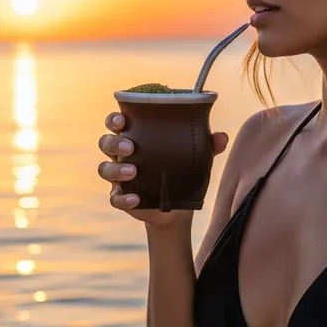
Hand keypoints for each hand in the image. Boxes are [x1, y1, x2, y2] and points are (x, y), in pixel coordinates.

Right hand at [97, 111, 229, 228]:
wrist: (179, 207)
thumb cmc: (183, 170)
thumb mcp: (196, 157)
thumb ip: (208, 145)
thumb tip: (221, 137)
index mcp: (137, 137)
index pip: (117, 123)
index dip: (114, 119)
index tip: (122, 119)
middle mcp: (122, 155)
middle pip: (105, 142)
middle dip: (114, 142)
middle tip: (131, 147)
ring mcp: (119, 178)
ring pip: (104, 169)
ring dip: (116, 169)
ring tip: (133, 171)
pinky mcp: (122, 199)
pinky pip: (114, 198)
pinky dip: (123, 198)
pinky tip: (135, 199)